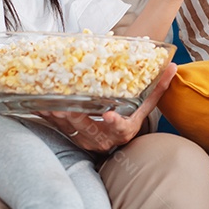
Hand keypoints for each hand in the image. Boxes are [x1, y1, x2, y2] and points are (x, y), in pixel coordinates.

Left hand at [36, 63, 177, 152]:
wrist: (114, 142)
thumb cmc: (129, 120)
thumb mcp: (144, 106)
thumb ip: (157, 89)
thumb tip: (172, 66)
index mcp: (122, 131)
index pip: (120, 128)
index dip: (114, 123)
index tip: (109, 115)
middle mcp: (102, 138)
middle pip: (87, 126)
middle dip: (73, 115)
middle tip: (63, 104)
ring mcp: (84, 139)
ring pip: (68, 127)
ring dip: (55, 114)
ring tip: (45, 101)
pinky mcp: (71, 136)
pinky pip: (56, 125)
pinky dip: (46, 114)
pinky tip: (35, 103)